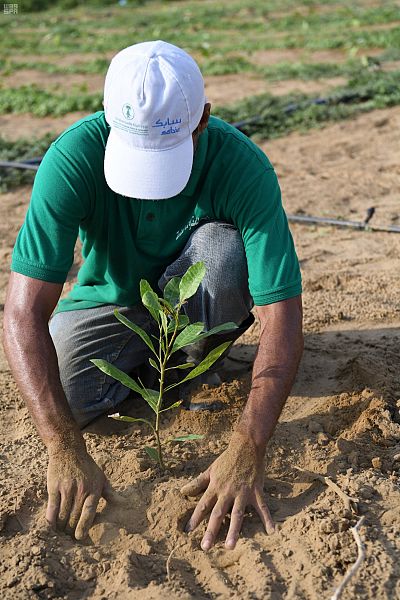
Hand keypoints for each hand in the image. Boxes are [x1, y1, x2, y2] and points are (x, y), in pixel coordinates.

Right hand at [46, 445, 115, 539]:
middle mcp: (80, 490)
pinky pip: (52, 507)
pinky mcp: (54, 487)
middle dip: (71, 529)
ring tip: (61, 531)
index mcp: (94, 489)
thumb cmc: (87, 466)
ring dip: (61, 526)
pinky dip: (51, 519)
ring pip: (63, 515)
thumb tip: (123, 503)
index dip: (84, 527)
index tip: (80, 537)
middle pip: (74, 517)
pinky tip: (51, 525)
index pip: (89, 512)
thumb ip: (110, 493)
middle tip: (69, 536)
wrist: (69, 450)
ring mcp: (66, 488)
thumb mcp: (101, 477)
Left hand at [181, 431, 273, 550]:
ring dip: (234, 530)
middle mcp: (227, 491)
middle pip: (218, 513)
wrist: (247, 446)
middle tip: (205, 547)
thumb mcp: (211, 469)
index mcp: (216, 486)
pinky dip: (267, 518)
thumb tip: (182, 491)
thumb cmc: (227, 459)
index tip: (188, 531)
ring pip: (237, 514)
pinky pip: (262, 507)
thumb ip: (198, 482)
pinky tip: (271, 531)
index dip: (195, 518)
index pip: (203, 505)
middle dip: (211, 530)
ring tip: (230, 546)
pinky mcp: (256, 491)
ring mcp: (243, 492)